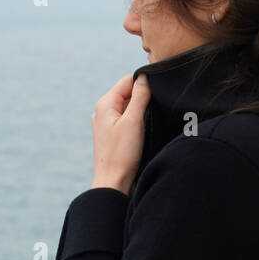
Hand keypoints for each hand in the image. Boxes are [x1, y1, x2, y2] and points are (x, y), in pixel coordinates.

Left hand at [91, 73, 150, 192]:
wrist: (113, 183)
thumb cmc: (121, 154)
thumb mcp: (134, 120)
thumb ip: (140, 96)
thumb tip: (144, 76)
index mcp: (105, 104)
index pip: (127, 81)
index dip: (143, 85)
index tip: (155, 97)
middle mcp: (103, 111)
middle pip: (128, 93)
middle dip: (143, 99)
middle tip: (153, 112)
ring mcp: (107, 123)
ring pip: (129, 107)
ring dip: (141, 112)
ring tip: (147, 125)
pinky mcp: (113, 135)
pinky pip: (128, 120)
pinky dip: (137, 122)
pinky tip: (143, 132)